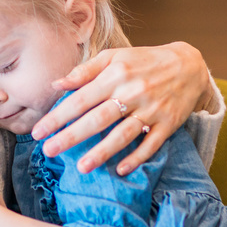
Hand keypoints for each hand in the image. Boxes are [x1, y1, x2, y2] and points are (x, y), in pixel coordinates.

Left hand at [31, 42, 209, 174]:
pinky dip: (137, 158)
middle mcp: (132, 92)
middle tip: (48, 151)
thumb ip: (85, 70)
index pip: (81, 98)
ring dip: (102, 152)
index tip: (37, 131)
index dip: (58, 116)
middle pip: (98, 119)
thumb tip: (57, 84)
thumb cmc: (144, 60)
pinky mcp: (168, 124)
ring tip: (81, 168)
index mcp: (116, 75)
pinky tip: (120, 169)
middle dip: (71, 136)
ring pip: (123, 134)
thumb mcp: (115, 57)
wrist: (189, 65)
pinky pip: (151, 144)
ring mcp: (151, 110)